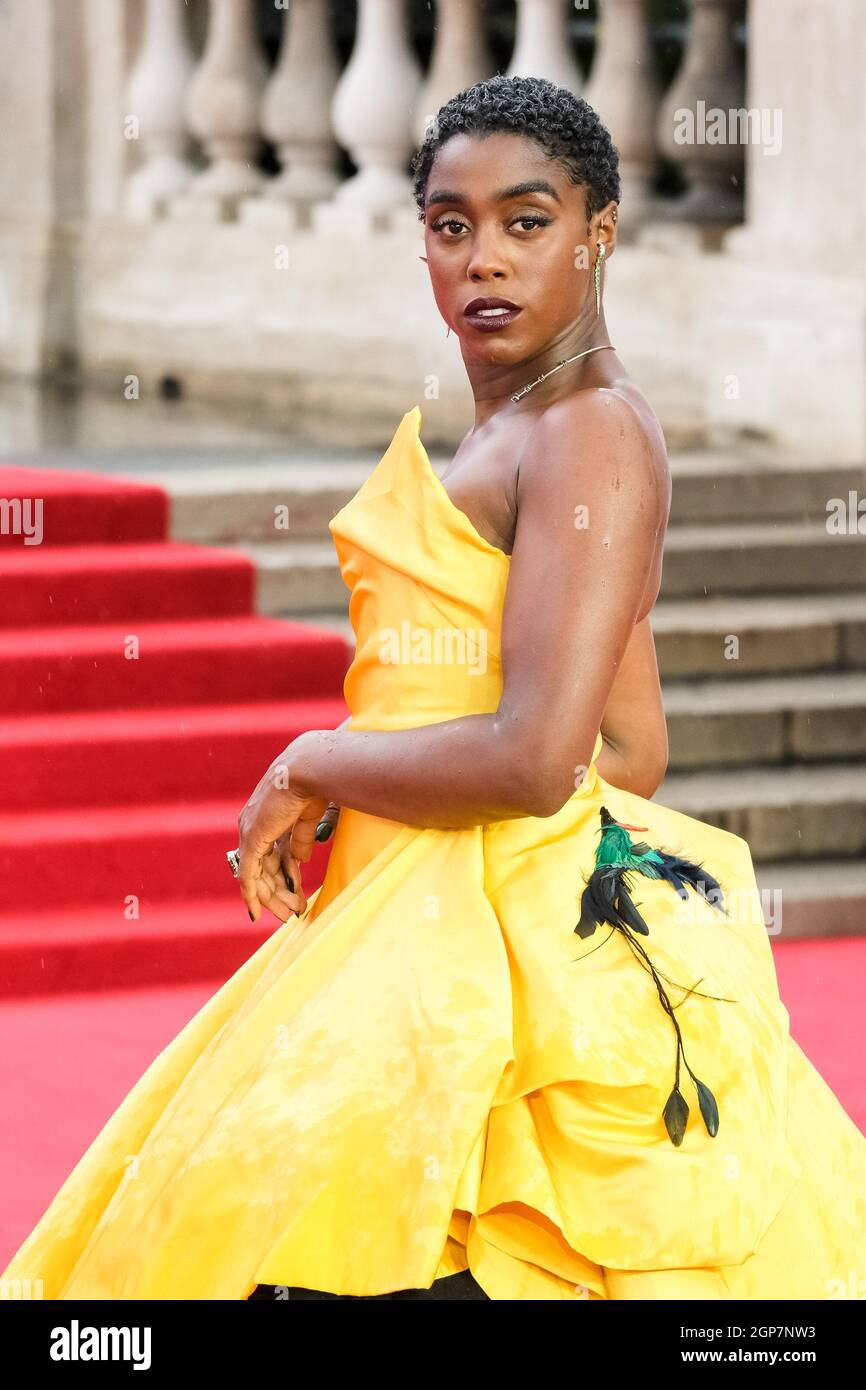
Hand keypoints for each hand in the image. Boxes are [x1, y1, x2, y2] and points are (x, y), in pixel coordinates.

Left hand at [236, 736, 328, 923]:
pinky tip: (256, 912)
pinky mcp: (252, 840)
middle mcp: (253, 826)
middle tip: (293, 912)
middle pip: (264, 868)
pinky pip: (248, 875)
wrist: (309, 770)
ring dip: (274, 897)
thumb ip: (302, 838)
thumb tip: (300, 859)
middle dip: (279, 892)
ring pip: (258, 876)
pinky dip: (252, 895)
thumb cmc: (315, 784)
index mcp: (268, 818)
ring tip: (289, 915)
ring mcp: (250, 833)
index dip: (285, 875)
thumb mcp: (309, 817)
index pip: (272, 854)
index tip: (297, 893)